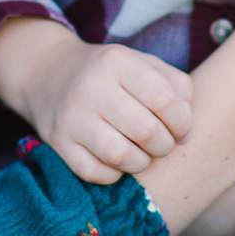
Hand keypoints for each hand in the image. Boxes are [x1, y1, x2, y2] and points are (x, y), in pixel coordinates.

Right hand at [0, 18, 194, 183]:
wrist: (47, 73)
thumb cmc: (108, 74)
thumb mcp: (142, 64)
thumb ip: (176, 87)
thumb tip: (187, 132)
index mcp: (116, 61)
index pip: (164, 98)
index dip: (182, 122)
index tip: (183, 131)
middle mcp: (90, 86)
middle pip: (145, 130)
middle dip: (164, 146)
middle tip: (162, 144)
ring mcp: (70, 116)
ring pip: (120, 155)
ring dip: (140, 162)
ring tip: (141, 154)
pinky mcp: (57, 142)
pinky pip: (94, 172)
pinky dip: (113, 174)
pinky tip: (115, 161)